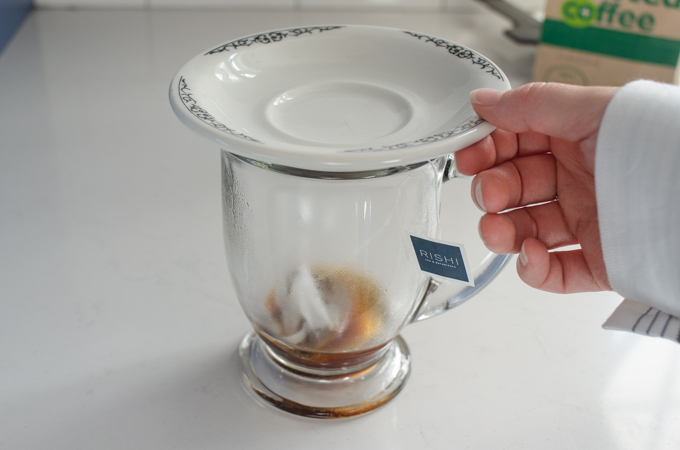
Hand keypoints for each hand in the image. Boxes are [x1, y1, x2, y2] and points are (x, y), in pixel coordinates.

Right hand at [455, 82, 617, 292]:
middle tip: (488, 192)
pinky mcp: (598, 262)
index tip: (468, 156)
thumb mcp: (589, 110)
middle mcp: (577, 180)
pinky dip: (533, 270)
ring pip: (526, 232)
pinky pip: (555, 272)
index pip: (515, 145)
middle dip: (491, 191)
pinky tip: (530, 255)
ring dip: (501, 233)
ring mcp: (586, 223)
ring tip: (498, 231)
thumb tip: (482, 102)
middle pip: (515, 190)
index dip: (486, 150)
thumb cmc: (652, 144)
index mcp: (574, 141)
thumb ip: (530, 105)